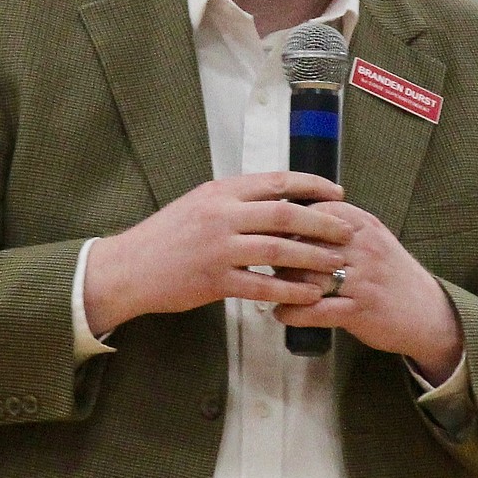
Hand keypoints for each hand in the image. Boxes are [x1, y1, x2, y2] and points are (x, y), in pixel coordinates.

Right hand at [83, 172, 350, 335]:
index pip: (277, 182)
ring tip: (337, 265)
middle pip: (284, 214)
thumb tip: (277, 197)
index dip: (313, 186)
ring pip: (277, 250)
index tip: (338, 193)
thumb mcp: (199, 204)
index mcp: (220, 191)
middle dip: (323, 223)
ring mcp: (217, 248)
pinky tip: (309, 295)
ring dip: (312, 258)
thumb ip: (235, 201)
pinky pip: (261, 285)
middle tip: (348, 231)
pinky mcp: (213, 280)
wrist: (128, 268)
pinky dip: (289, 290)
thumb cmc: (166, 237)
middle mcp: (221, 215)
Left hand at [274, 202, 463, 383]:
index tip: (274, 233)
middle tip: (266, 264)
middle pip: (306, 244)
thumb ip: (339, 227)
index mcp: (364, 226)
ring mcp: (363, 280)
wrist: (429, 312)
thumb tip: (290, 219)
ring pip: (307, 276)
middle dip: (280, 255)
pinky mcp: (360, 310)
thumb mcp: (372, 239)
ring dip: (282, 284)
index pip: (316, 212)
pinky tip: (281, 314)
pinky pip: (317, 310)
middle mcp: (364, 248)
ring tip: (270, 288)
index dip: (289, 223)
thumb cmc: (391, 275)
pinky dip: (293, 313)